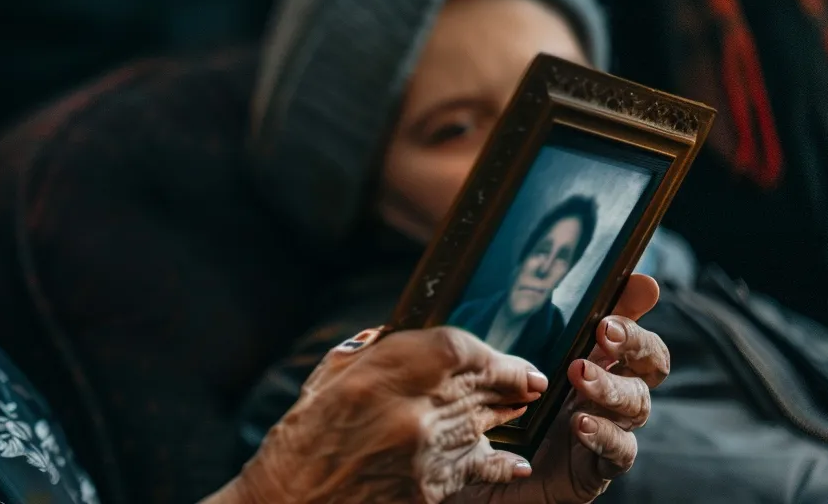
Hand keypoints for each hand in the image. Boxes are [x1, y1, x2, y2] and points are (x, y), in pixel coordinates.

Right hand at [232, 325, 548, 503]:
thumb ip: (370, 354)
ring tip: (522, 403)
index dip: (483, 349)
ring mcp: (423, 456)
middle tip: (529, 378)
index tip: (494, 354)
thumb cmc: (298, 442)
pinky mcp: (428, 490)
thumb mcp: (325, 381)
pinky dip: (498, 463)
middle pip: (478, 385)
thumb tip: (407, 338)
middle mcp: (407, 414)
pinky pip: (476, 469)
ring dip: (505, 412)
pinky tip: (514, 461)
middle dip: (508, 378)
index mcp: (376, 379)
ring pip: (481, 423)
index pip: (454, 349)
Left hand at [451, 273, 669, 502]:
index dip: (635, 307)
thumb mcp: (487, 372)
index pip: (624, 331)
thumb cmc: (481, 421)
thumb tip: (509, 295)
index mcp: (586, 365)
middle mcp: (604, 396)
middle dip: (636, 344)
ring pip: (638, 405)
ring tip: (581, 377)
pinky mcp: (596, 471)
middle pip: (650, 365)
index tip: (637, 285)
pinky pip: (619, 452)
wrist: (465, 485)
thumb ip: (499, 339)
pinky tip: (580, 424)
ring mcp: (606, 433)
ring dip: (613, 387)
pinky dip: (604, 436)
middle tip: (607, 333)